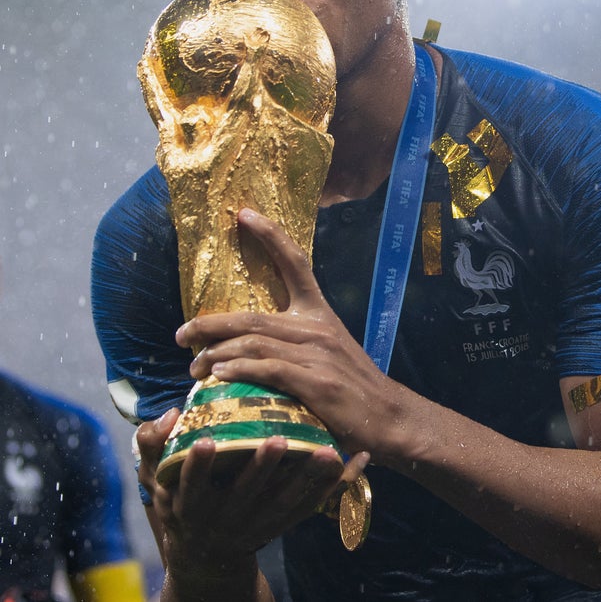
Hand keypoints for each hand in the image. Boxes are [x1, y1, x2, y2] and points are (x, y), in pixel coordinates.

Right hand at [138, 408, 368, 579]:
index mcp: (191, 503)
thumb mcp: (155, 476)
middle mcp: (225, 517)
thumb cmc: (178, 498)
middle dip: (261, 468)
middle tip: (278, 439)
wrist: (205, 553)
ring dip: (307, 479)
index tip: (205, 441)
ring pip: (284, 504)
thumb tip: (170, 414)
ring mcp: (257, 523)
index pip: (190, 485)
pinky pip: (311, 507)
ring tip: (327, 452)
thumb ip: (152, 445)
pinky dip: (335, 487)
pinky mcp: (282, 523)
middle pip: (245, 494)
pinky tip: (357, 462)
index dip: (196, 466)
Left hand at [176, 208, 408, 457]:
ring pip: (253, 343)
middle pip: (252, 316)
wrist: (390, 417)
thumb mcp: (329, 349)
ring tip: (194, 368)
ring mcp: (316, 355)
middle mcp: (316, 327)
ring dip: (216, 354)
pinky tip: (219, 375)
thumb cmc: (353, 386)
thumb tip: (249, 341)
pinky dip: (239, 370)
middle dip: (209, 323)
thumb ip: (295, 340)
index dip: (270, 234)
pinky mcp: (316, 384)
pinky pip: (268, 370)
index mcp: (319, 313)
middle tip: (181, 334)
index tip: (243, 214)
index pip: (294, 262)